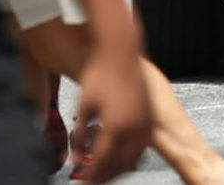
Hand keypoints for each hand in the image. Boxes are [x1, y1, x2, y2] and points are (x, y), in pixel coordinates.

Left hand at [66, 39, 153, 183]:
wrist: (121, 52)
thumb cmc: (100, 74)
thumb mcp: (83, 105)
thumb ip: (79, 134)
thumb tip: (74, 156)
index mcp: (116, 127)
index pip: (102, 162)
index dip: (90, 174)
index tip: (80, 179)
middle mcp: (134, 130)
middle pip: (119, 167)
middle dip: (104, 176)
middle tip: (90, 179)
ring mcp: (145, 126)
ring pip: (133, 161)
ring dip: (117, 170)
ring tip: (102, 171)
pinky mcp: (150, 121)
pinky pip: (141, 150)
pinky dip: (129, 159)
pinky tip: (118, 156)